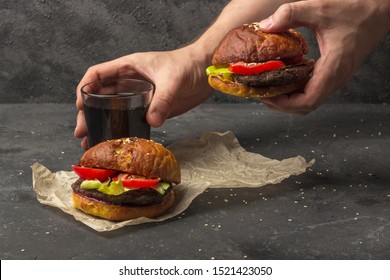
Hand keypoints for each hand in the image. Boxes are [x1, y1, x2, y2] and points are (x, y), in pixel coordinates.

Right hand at [74, 46, 211, 148]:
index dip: (85, 88)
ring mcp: (139, 95)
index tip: (80, 105)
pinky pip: (131, 117)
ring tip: (92, 140)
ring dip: (102, 123)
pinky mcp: (150, 107)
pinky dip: (122, 128)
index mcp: (128, 67)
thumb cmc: (188, 65)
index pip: (97, 75)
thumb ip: (162, 100)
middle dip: (89, 113)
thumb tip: (151, 121)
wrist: (205, 71)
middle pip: (101, 96)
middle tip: (82, 131)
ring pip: (113, 109)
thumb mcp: (172, 80)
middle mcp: (130, 81)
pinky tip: (116, 139)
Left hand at [258, 0, 389, 114]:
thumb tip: (265, 26)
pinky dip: (296, 89)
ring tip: (268, 87)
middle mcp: (336, 78)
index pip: (307, 101)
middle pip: (305, 106)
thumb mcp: (320, 8)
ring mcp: (336, 77)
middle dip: (281, 103)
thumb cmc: (356, 8)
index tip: (265, 95)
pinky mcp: (335, 73)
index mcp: (334, 69)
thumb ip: (290, 14)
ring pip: (309, 100)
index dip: (284, 104)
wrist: (381, 9)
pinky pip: (314, 89)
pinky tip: (284, 77)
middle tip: (261, 92)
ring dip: (288, 98)